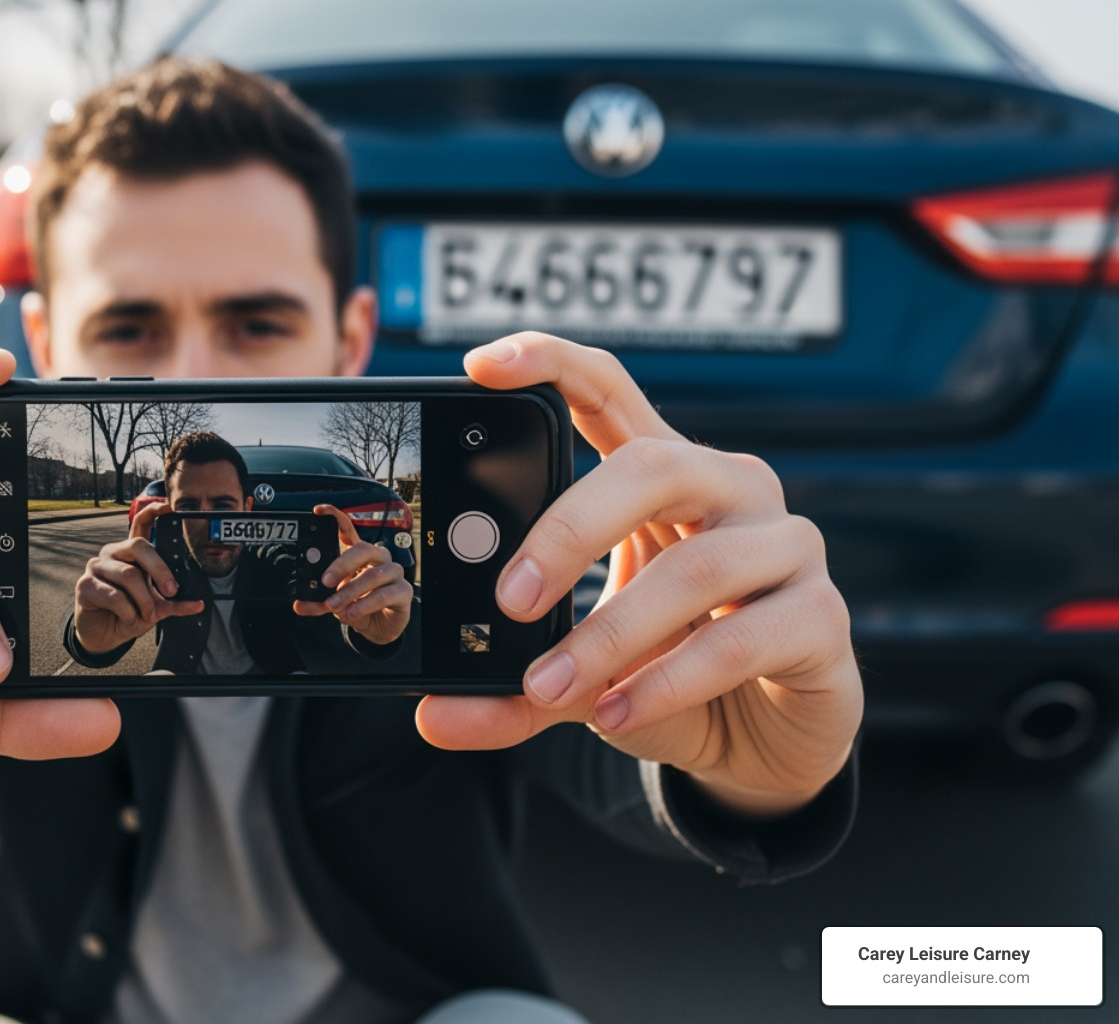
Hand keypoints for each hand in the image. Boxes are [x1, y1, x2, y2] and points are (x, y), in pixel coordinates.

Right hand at [72, 502, 205, 654]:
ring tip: (148, 615)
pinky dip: (128, 611)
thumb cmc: (130, 614)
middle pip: (138, 546)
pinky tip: (129, 618)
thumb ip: (174, 602)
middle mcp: (113, 553)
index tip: (170, 507)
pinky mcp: (85, 584)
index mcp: (132, 553)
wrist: (105, 636)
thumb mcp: (156, 608)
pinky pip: (114, 595)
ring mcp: (96, 566)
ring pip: (129, 575)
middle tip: (172, 591)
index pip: (141, 523)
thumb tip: (198, 603)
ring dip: (144, 600)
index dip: (154, 511)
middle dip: (159, 569)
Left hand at [293, 504, 412, 646]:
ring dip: (350, 592)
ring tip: (335, 605)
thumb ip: (317, 602)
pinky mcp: (402, 592)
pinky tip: (352, 612)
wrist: (379, 626)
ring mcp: (393, 573)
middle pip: (362, 549)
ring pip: (373, 575)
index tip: (319, 511)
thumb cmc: (359, 605)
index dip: (335, 517)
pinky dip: (364, 605)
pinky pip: (383, 595)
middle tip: (325, 581)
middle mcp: (378, 558)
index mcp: (359, 555)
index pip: (349, 529)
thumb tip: (299, 605)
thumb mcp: (334, 603)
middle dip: (341, 565)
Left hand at [416, 333, 861, 817]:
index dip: (549, 363)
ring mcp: (785, 547)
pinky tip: (622, 710)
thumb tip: (436, 717)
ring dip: (611, 633)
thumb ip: (512, 690)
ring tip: (553, 685)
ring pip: (697, 565)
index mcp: (664, 478)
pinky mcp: (822, 617)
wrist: (764, 744)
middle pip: (650, 464)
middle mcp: (730, 490)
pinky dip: (670, 680)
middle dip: (569, 529)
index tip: (480, 365)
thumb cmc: (672, 675)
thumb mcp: (580, 679)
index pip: (608, 390)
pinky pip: (741, 638)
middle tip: (510, 599)